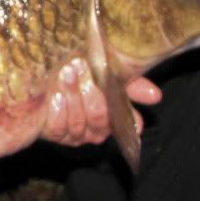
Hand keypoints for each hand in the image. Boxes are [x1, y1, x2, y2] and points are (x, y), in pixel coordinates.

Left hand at [41, 58, 161, 146]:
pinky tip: (55, 96)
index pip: (127, 122)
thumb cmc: (79, 77)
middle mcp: (94, 131)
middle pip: (99, 118)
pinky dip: (58, 112)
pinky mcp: (52, 133)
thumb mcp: (105, 75)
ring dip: (72, 96)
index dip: (127, 114)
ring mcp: (73, 133)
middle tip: (83, 67)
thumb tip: (156, 95)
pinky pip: (57, 128)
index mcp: (112, 119)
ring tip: (67, 73)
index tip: (120, 97)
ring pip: (78, 122)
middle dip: (92, 93)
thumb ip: (130, 84)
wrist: (43, 80)